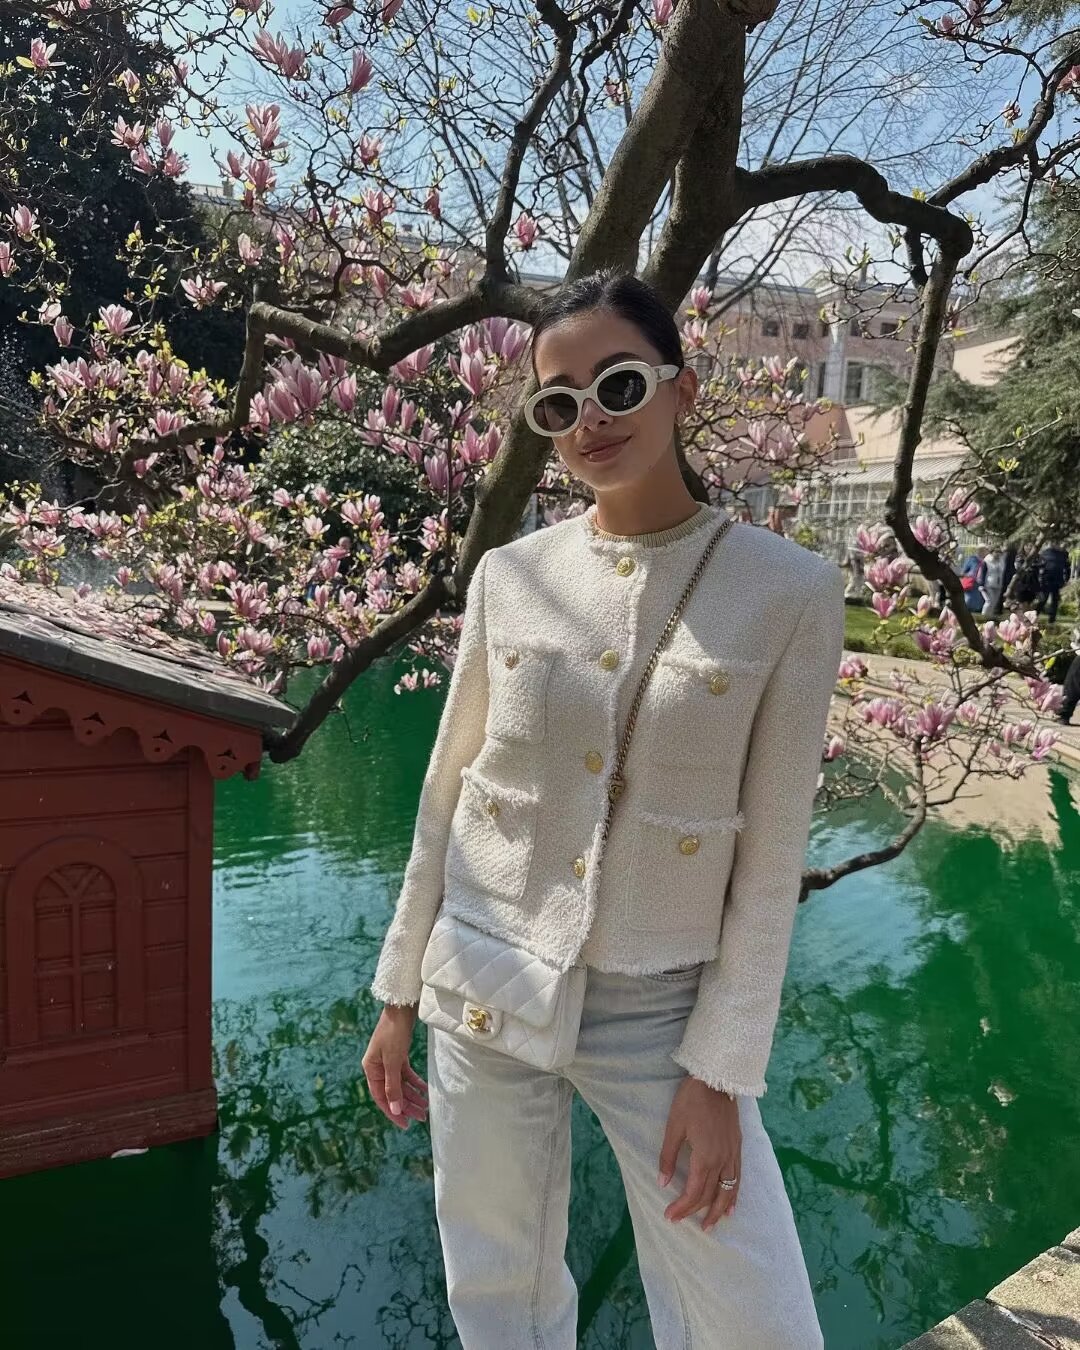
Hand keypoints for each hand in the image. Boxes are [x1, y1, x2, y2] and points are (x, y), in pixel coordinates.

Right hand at [361, 1004, 428, 1129]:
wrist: (401, 1008)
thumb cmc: (394, 1032)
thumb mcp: (393, 1060)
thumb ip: (393, 1086)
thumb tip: (395, 1108)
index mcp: (371, 1069)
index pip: (381, 1097)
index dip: (393, 1112)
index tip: (406, 1125)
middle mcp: (377, 1067)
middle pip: (392, 1092)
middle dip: (406, 1105)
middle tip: (421, 1117)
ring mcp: (388, 1061)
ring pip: (400, 1084)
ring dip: (412, 1095)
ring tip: (425, 1106)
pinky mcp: (398, 1055)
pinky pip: (406, 1074)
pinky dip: (415, 1082)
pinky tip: (424, 1089)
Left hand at [658, 1076, 740, 1232]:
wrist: (717, 1078)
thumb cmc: (691, 1100)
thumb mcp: (674, 1126)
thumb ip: (668, 1156)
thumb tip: (663, 1182)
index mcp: (705, 1158)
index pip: (694, 1192)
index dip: (682, 1207)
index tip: (669, 1216)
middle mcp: (722, 1161)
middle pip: (710, 1195)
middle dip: (696, 1212)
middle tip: (684, 1223)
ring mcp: (733, 1155)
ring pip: (728, 1191)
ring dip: (719, 1210)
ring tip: (710, 1225)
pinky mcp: (738, 1147)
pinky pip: (738, 1179)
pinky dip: (734, 1195)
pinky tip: (732, 1205)